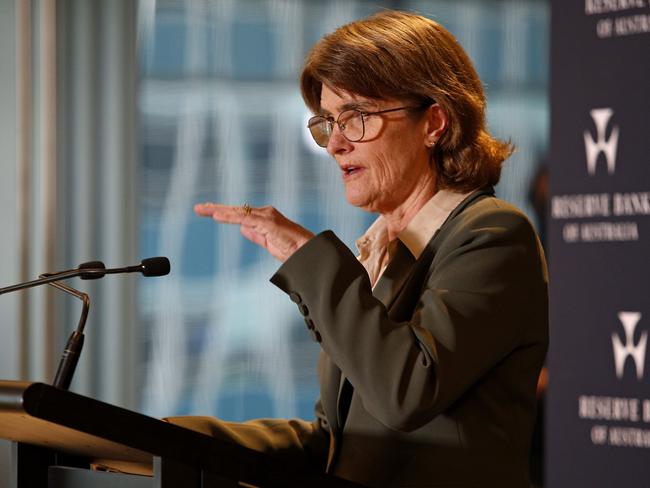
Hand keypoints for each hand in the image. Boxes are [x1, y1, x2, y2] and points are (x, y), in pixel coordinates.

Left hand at [194, 203, 314, 261]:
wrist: (308, 254)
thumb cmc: (293, 250)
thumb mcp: (269, 242)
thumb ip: (255, 235)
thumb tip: (242, 229)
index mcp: (265, 218)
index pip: (241, 214)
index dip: (224, 213)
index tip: (209, 212)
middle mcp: (265, 214)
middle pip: (236, 210)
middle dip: (217, 209)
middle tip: (199, 208)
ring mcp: (267, 217)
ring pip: (238, 212)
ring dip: (219, 211)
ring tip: (203, 210)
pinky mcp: (268, 223)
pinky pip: (245, 219)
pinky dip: (230, 217)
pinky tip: (217, 216)